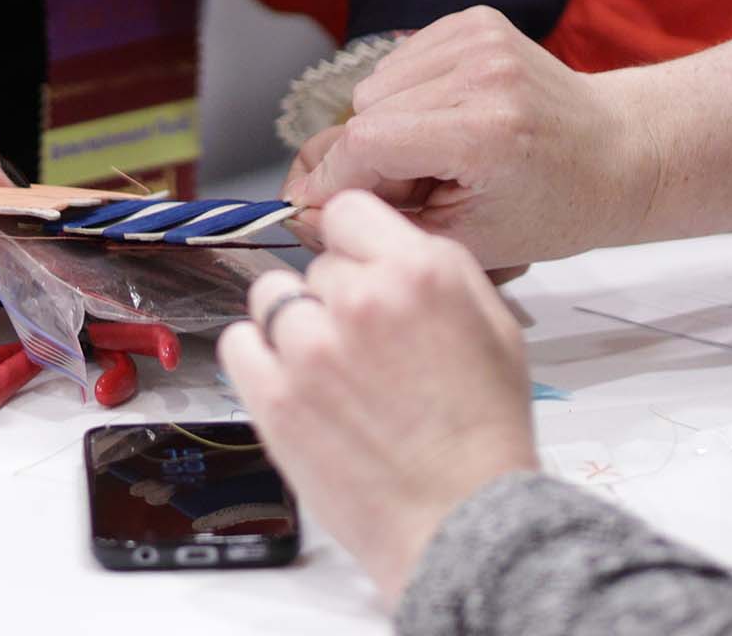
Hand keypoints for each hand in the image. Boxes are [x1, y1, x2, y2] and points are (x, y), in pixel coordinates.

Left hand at [219, 190, 538, 604]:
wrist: (461, 520)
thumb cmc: (484, 433)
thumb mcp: (492, 324)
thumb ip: (435, 268)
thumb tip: (387, 244)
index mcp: (418, 273)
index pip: (348, 211)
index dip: (354, 242)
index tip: (356, 266)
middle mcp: (360, 301)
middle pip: (316, 264)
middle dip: (336, 296)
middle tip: (364, 345)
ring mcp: (310, 350)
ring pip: (271, 298)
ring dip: (294, 324)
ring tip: (328, 368)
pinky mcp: (275, 398)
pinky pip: (239, 343)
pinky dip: (258, 358)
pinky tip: (292, 382)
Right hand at [283, 6, 646, 267]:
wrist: (618, 152)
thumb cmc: (554, 206)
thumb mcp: (470, 241)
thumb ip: (384, 225)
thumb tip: (302, 209)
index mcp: (485, 132)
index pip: (366, 142)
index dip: (333, 180)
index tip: (323, 208)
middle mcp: (481, 73)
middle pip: (365, 112)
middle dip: (367, 158)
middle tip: (409, 189)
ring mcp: (479, 38)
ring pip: (376, 84)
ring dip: (388, 124)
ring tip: (437, 154)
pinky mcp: (476, 20)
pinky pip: (401, 60)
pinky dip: (409, 94)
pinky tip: (449, 119)